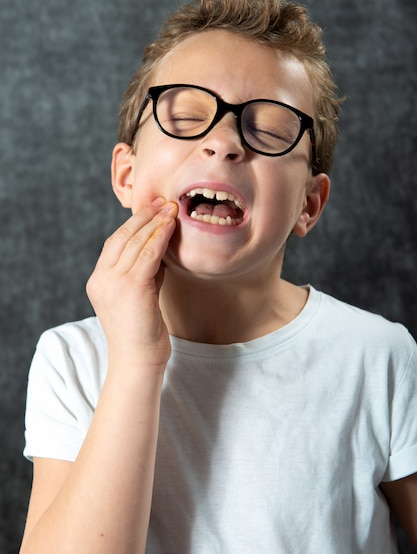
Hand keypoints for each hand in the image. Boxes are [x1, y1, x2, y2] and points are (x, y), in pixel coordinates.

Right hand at [86, 198, 177, 369]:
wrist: (138, 362)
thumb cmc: (142, 333)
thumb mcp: (139, 296)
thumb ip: (144, 272)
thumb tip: (158, 247)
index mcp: (98, 281)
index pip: (114, 243)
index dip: (133, 223)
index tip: (152, 209)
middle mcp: (101, 280)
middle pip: (122, 237)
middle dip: (144, 216)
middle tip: (162, 200)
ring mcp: (113, 283)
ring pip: (135, 242)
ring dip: (155, 222)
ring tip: (170, 207)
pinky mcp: (131, 288)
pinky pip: (148, 254)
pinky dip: (160, 236)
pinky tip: (171, 225)